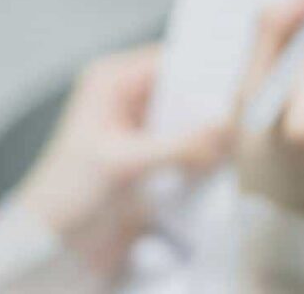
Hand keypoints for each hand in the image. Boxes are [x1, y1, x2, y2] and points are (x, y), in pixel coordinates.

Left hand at [14, 41, 232, 280]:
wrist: (52, 243)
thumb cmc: (67, 193)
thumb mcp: (123, 163)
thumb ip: (177, 146)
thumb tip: (226, 130)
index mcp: (111, 81)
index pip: (170, 61)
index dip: (207, 70)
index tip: (245, 83)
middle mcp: (128, 97)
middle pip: (185, 90)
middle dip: (214, 105)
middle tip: (251, 116)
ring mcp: (142, 129)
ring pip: (191, 119)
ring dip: (212, 132)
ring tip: (245, 140)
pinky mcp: (152, 159)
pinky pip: (189, 147)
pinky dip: (206, 155)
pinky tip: (227, 163)